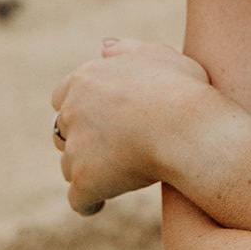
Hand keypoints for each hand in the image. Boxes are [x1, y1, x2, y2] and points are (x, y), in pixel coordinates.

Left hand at [51, 37, 210, 215]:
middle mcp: (72, 111)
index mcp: (86, 79)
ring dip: (87, 170)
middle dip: (82, 140)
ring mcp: (76, 147)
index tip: (106, 120)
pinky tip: (101, 202)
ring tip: (113, 176)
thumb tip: (104, 46)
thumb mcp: (159, 55)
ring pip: (69, 165)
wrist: (187, 127)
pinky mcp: (85, 180)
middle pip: (63, 131)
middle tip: (112, 149)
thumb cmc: (182, 89)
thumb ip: (129, 50)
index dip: (85, 110)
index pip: (64, 96)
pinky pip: (79, 198)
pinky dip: (89, 201)